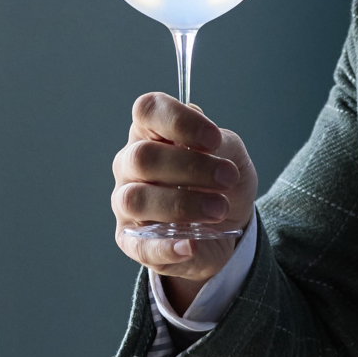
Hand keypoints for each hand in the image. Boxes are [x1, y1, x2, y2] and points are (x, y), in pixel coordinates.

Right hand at [111, 94, 258, 306]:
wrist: (225, 225)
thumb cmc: (220, 181)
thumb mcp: (231, 155)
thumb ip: (220, 142)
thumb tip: (206, 146)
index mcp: (151, 132)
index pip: (147, 110)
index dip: (178, 120)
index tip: (213, 140)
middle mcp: (130, 164)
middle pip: (142, 156)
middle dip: (191, 167)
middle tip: (228, 178)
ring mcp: (126, 203)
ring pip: (135, 199)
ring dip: (182, 204)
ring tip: (219, 209)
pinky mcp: (131, 241)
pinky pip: (139, 245)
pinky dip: (168, 246)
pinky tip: (192, 244)